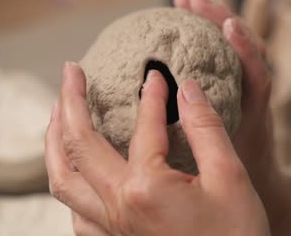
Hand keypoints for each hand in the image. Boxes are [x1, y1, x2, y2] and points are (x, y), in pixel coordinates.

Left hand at [45, 63, 269, 235]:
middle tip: (71, 72)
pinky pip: (76, 211)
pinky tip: (76, 172)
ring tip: (56, 114)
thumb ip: (206, 128)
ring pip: (62, 180)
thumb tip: (188, 89)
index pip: (143, 127)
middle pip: (77, 146)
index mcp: (146, 188)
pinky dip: (68, 182)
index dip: (152, 95)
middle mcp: (118, 208)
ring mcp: (111, 229)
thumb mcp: (230, 177)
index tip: (156, 75)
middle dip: (71, 101)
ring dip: (54, 142)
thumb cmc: (236, 235)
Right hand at [174, 0, 290, 230]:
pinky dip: (211, 38)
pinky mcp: (238, 88)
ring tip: (187, 2)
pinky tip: (189, 29)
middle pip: (247, 46)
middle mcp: (254, 93)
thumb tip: (186, 108)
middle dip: (221, 19)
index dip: (246, 49)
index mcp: (256, 111)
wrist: (265, 182)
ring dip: (215, 22)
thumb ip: (212, 139)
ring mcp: (247, 88)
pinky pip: (227, 57)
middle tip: (190, 0)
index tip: (229, 27)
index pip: (257, 73)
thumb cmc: (244, 174)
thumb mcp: (228, 161)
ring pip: (237, 46)